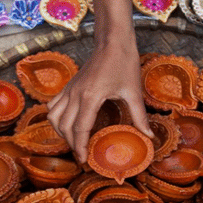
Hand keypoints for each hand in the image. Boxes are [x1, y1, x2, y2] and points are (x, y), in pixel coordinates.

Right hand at [47, 0, 152, 163]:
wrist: (113, 41)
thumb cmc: (124, 62)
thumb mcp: (133, 92)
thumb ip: (139, 117)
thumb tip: (148, 137)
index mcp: (91, 97)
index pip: (80, 128)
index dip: (80, 147)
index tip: (84, 161)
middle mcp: (75, 94)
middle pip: (65, 126)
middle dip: (71, 144)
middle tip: (82, 156)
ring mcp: (70, 89)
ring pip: (54, 116)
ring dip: (60, 132)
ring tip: (73, 142)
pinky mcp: (69, 85)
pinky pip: (54, 105)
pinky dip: (56, 118)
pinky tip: (66, 124)